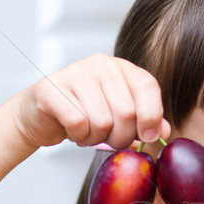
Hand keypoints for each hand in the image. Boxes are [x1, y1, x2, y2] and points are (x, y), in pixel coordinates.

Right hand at [12, 54, 170, 149]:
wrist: (39, 117)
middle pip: (127, 111)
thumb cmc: (84, 117)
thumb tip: (164, 131)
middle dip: (121, 137)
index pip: (147, 86)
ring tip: (88, 132)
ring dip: (96, 138)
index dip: (152, 116)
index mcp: (121, 68)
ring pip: (102, 120)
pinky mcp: (51, 88)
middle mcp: (100, 64)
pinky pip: (78, 123)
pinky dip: (78, 136)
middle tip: (109, 139)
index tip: (148, 136)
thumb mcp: (119, 119)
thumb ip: (145, 123)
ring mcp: (74, 73)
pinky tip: (74, 131)